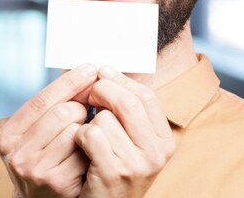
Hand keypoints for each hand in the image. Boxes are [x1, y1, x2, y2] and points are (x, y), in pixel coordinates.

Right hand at [0, 64, 97, 197]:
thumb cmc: (44, 159)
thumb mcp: (36, 133)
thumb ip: (51, 106)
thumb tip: (83, 73)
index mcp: (8, 136)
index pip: (42, 99)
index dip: (70, 81)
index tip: (90, 68)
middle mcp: (17, 154)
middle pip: (62, 112)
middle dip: (81, 108)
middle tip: (87, 111)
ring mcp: (36, 170)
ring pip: (75, 130)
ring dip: (87, 128)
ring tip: (83, 135)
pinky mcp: (58, 183)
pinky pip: (85, 151)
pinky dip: (91, 147)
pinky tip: (87, 152)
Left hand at [75, 67, 175, 197]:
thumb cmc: (112, 168)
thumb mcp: (130, 140)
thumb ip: (125, 109)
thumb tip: (104, 71)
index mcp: (164, 140)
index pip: (146, 96)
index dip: (121, 81)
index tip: (103, 73)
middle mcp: (156, 152)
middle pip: (128, 102)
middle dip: (102, 91)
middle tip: (88, 95)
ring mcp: (137, 164)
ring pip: (104, 118)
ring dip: (88, 121)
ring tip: (88, 135)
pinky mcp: (114, 173)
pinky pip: (90, 135)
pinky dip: (79, 135)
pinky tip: (81, 146)